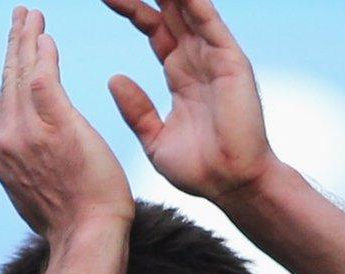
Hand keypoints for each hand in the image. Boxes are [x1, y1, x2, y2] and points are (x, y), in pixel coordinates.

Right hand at [0, 6, 134, 239]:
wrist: (87, 236)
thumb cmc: (76, 222)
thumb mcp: (40, 197)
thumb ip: (31, 171)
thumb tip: (32, 165)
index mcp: (5, 158)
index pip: (5, 105)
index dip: (9, 75)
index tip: (15, 55)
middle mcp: (8, 143)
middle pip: (6, 84)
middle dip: (13, 47)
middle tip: (19, 18)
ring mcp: (28, 136)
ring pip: (20, 77)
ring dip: (26, 41)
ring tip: (31, 16)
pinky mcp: (55, 128)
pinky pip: (43, 82)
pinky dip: (42, 56)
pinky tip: (46, 37)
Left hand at [101, 0, 276, 203]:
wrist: (230, 185)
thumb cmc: (199, 169)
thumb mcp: (155, 138)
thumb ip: (137, 109)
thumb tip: (115, 79)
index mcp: (180, 73)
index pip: (153, 28)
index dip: (131, 8)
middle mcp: (197, 58)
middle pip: (169, 11)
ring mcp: (215, 57)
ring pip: (189, 9)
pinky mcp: (230, 61)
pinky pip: (209, 22)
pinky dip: (193, 3)